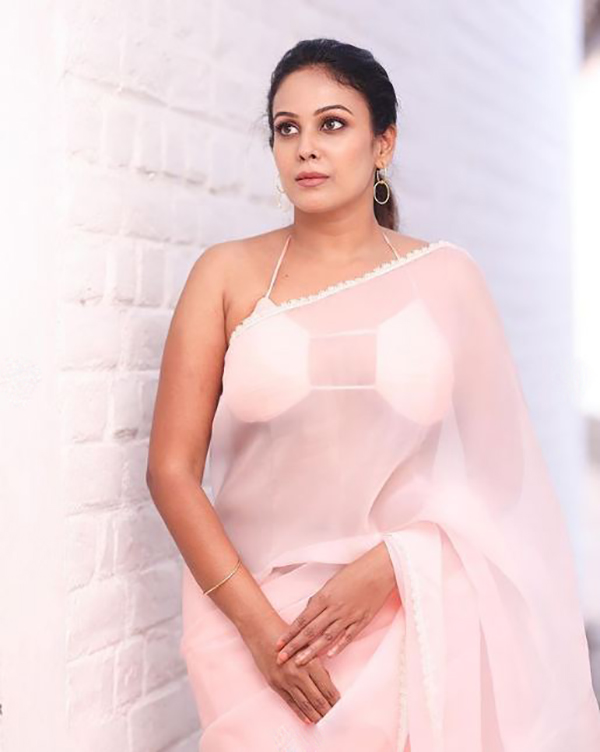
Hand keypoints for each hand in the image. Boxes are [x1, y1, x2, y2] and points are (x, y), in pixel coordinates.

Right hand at [242, 612, 341, 724]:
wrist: (262, 631)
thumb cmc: (287, 634)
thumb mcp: (308, 645)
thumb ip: (318, 664)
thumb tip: (328, 682)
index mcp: (310, 663)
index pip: (327, 688)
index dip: (335, 700)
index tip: (340, 706)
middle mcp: (299, 674)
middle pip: (318, 699)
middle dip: (328, 711)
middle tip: (335, 718)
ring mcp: (286, 681)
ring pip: (305, 705)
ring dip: (316, 715)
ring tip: (324, 721)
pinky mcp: (276, 685)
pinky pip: (291, 703)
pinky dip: (301, 713)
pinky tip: (308, 720)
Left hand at [274, 543, 396, 666]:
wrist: (378, 571)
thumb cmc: (354, 573)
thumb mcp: (331, 583)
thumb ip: (319, 599)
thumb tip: (308, 612)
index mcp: (324, 598)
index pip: (302, 620)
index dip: (289, 634)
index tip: (278, 644)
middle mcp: (334, 609)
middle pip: (310, 632)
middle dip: (294, 646)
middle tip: (281, 659)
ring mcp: (348, 617)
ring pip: (326, 638)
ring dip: (311, 652)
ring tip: (299, 663)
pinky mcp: (361, 621)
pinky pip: (347, 637)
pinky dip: (338, 647)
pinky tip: (329, 657)